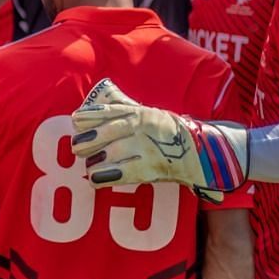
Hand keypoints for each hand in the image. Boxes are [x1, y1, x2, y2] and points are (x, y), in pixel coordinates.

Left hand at [70, 79, 247, 201]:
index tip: (76, 120)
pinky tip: (95, 180)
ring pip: (112, 153)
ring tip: (88, 166)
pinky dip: (106, 177)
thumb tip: (99, 98)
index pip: (110, 111)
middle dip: (89, 141)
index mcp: (141, 112)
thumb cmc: (169, 132)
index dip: (91, 116)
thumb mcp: (150, 114)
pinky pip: (124, 173)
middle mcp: (143, 127)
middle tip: (76, 148)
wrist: (202, 151)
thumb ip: (126, 109)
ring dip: (95, 161)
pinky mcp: (152, 167)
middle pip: (108, 132)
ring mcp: (148, 147)